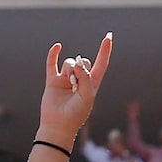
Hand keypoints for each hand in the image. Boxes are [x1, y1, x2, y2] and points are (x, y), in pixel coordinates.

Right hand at [36, 36, 115, 150]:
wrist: (59, 125)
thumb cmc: (76, 114)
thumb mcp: (87, 95)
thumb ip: (85, 77)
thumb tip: (76, 61)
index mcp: (92, 83)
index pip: (101, 63)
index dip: (105, 51)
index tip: (109, 36)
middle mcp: (79, 80)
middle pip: (83, 62)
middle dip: (80, 67)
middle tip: (76, 81)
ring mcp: (65, 79)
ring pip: (69, 63)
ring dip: (70, 70)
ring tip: (68, 82)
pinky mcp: (52, 80)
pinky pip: (52, 63)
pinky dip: (54, 54)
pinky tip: (58, 46)